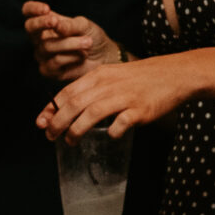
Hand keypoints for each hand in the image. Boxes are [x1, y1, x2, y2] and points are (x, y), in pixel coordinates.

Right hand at [22, 1, 116, 80]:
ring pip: (47, 46)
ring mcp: (43, 54)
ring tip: (88, 42)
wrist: (104, 58)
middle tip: (55, 21)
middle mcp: (40, 38)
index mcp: (46, 22)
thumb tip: (55, 24)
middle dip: (41, 23)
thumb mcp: (84, 25)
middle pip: (29, 27)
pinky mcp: (48, 70)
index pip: (28, 11)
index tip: (46, 8)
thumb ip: (69, 25)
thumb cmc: (92, 37)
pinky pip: (55, 61)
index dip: (32, 8)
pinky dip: (72, 57)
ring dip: (71, 43)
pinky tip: (82, 56)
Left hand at [37, 54, 193, 141]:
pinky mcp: (141, 109)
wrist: (173, 74)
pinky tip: (110, 135)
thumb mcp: (111, 76)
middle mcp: (108, 84)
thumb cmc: (138, 78)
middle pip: (75, 104)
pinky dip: (113, 130)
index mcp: (98, 76)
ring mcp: (125, 96)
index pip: (67, 92)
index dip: (51, 108)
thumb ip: (90, 89)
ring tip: (70, 141)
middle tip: (50, 136)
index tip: (41, 122)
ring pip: (92, 113)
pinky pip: (122, 122)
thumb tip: (66, 107)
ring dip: (77, 130)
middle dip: (58, 122)